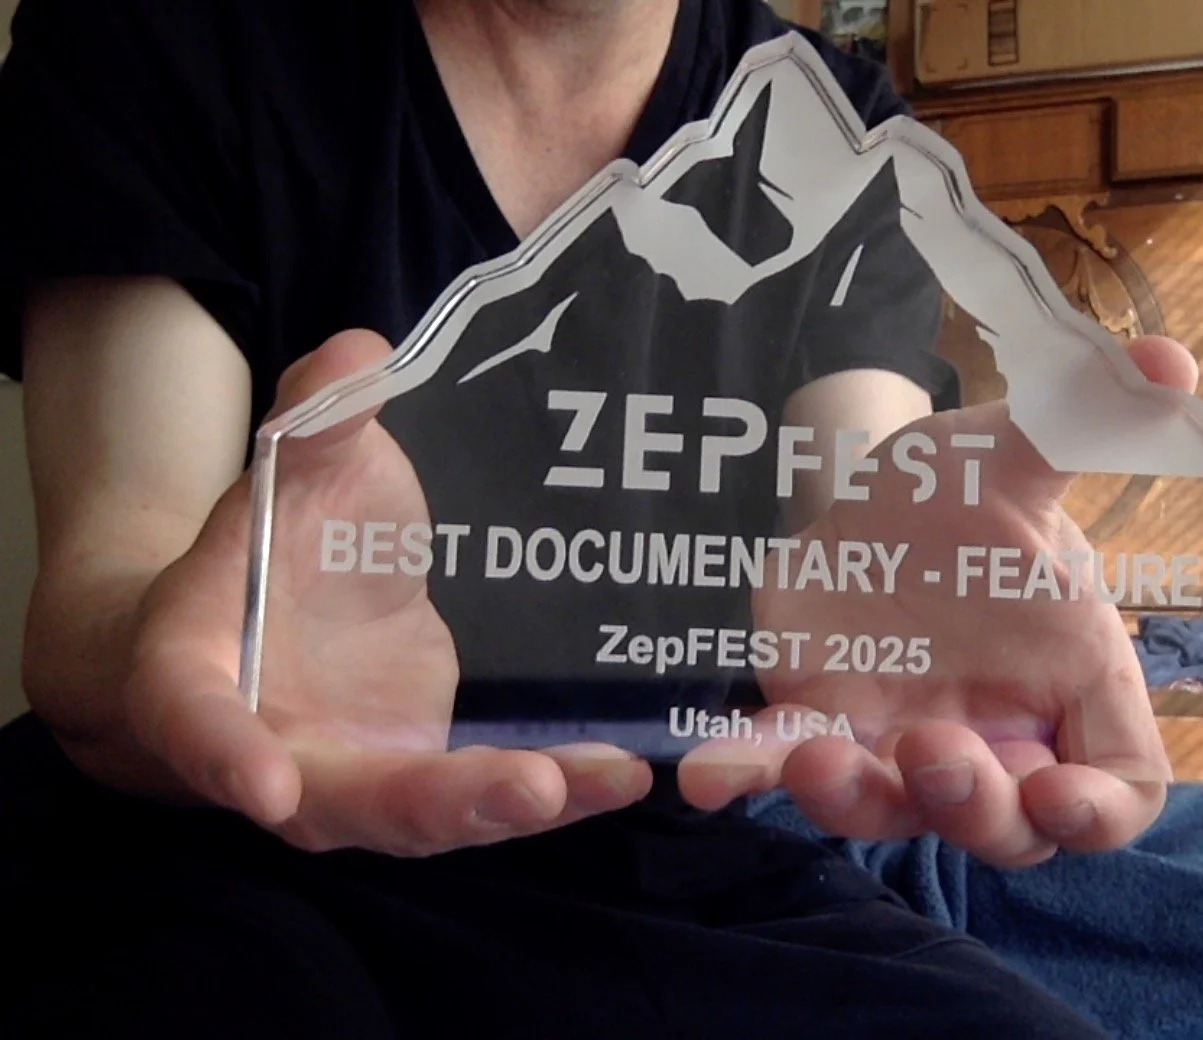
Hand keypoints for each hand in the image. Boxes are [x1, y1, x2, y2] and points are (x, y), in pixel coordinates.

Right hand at [123, 331, 650, 854]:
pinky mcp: (424, 778)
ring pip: (429, 816)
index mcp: (199, 671)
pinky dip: (554, 791)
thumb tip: (360, 351)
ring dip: (520, 806)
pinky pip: (485, 799)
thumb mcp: (289, 473)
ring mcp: (356, 777)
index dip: (225, 754)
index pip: (196, 720)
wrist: (280, 615)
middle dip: (437, 801)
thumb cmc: (275, 540)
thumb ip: (314, 422)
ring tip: (611, 777)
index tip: (270, 788)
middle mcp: (275, 750)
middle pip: (342, 799)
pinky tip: (624, 771)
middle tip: (529, 786)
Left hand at [680, 337, 1196, 866]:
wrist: (874, 499)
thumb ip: (1088, 418)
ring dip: (859, 801)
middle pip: (1009, 831)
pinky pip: (787, 767)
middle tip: (933, 748)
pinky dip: (749, 775)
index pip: (1123, 789)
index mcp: (1072, 683)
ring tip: (820, 755)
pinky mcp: (818, 724)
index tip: (1058, 792)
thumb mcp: (1020, 452)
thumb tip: (1167, 356)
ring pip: (894, 815)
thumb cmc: (970, 498)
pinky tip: (703, 775)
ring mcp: (899, 745)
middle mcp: (994, 736)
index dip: (1099, 812)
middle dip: (975, 810)